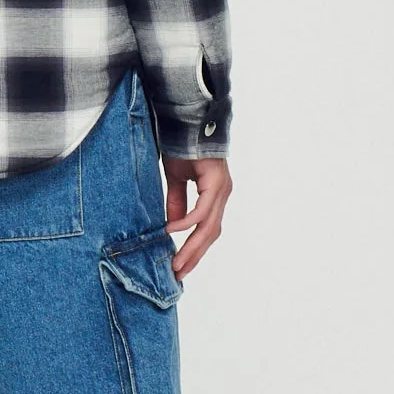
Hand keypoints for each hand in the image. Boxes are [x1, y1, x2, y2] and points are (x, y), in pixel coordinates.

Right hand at [163, 156, 230, 277]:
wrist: (186, 120)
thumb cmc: (182, 146)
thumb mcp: (176, 179)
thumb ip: (176, 203)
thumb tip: (173, 227)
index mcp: (214, 195)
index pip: (207, 230)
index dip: (194, 249)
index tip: (179, 265)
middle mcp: (222, 194)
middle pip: (211, 234)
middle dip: (194, 255)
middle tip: (178, 273)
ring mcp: (221, 189)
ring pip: (208, 227)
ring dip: (192, 247)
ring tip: (176, 262)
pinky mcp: (215, 182)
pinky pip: (201, 210)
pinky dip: (186, 222)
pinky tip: (171, 231)